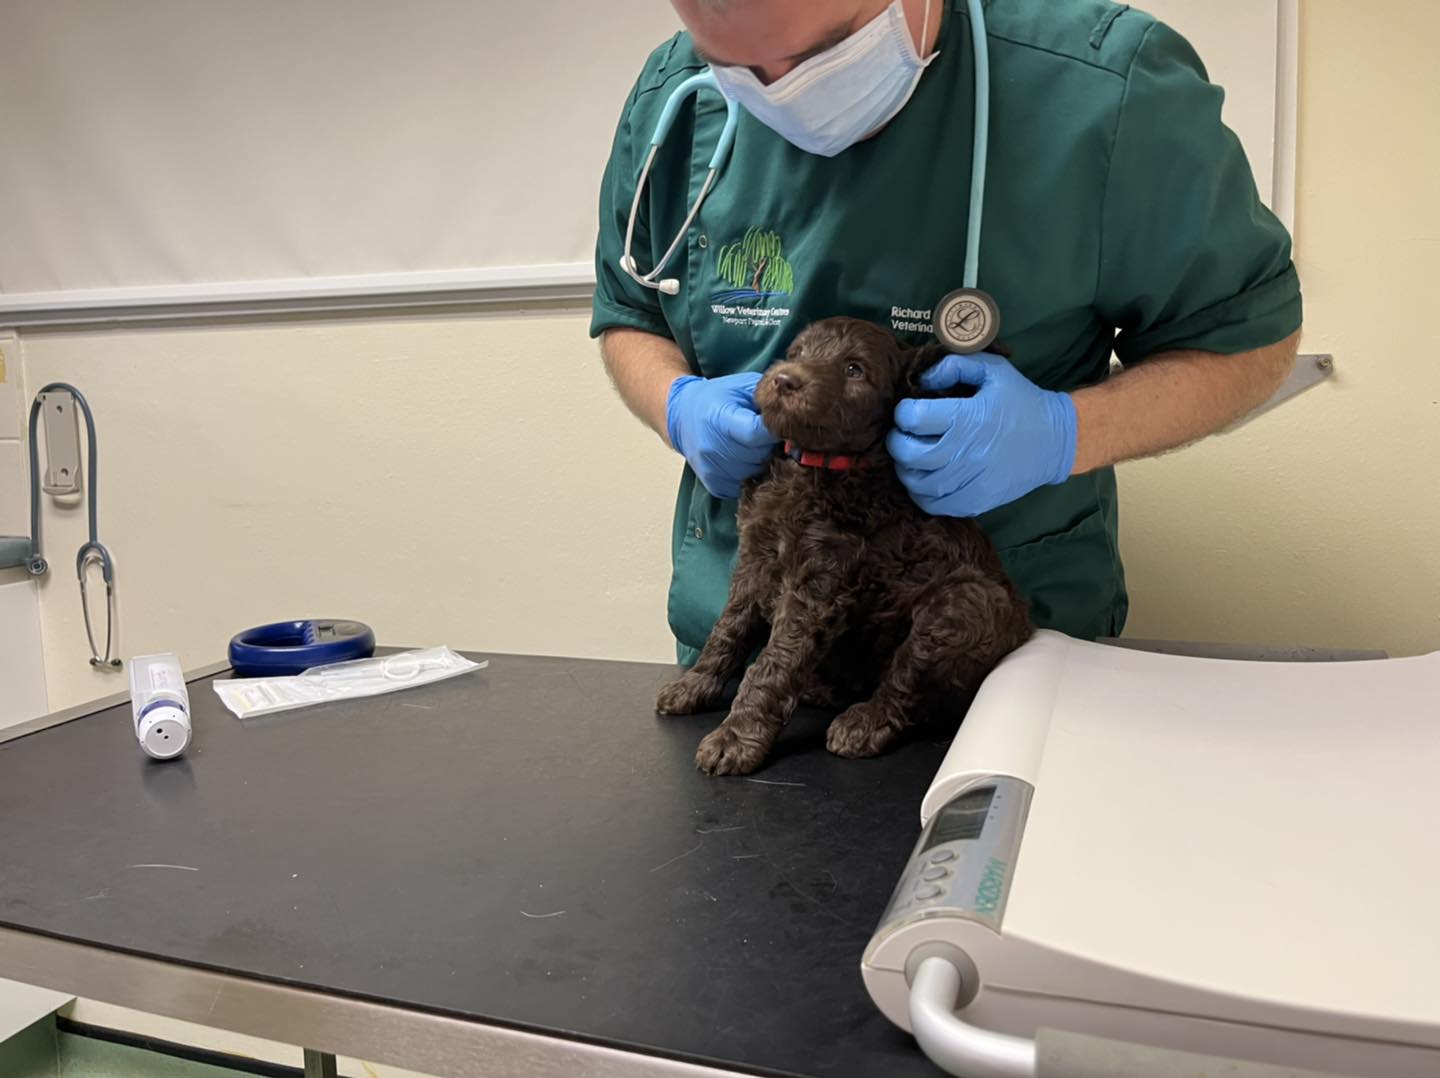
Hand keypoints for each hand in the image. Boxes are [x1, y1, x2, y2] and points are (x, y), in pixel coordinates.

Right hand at [666, 372, 778, 498]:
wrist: (682, 416)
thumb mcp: (742, 387)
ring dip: (762, 460)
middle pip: (760, 455)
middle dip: (770, 445)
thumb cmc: (717, 397)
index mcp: (721, 420)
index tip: (781, 425)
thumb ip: (768, 399)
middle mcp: (714, 448)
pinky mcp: (715, 484)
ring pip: (757, 471)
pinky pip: (746, 484)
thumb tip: (795, 413)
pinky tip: (743, 457)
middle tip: (766, 434)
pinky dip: (750, 472)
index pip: (758, 434)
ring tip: (753, 445)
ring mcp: (713, 469)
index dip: (775, 430)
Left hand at [888, 353, 1077, 517]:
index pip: (913, 418)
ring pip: (917, 483)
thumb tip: (922, 380)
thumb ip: (955, 365)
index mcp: (968, 418)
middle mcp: (966, 452)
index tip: (908, 410)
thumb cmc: (1021, 401)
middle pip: (909, 454)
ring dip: (905, 469)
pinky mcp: (976, 501)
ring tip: (911, 457)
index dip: (903, 412)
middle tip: (902, 435)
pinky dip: (921, 493)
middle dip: (897, 442)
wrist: (1055, 441)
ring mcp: (971, 481)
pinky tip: (926, 478)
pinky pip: (935, 505)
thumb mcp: (994, 370)